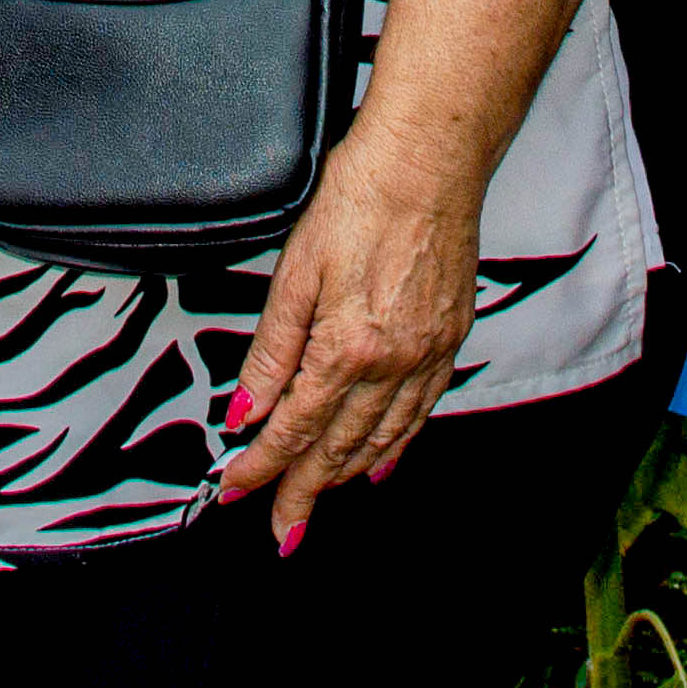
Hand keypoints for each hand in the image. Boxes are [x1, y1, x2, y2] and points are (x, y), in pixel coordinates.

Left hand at [220, 116, 485, 549]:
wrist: (432, 158)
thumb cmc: (360, 197)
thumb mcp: (296, 270)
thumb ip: (272, 348)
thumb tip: (246, 410)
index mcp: (346, 348)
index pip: (293, 429)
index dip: (261, 468)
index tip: (236, 492)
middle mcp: (392, 364)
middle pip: (337, 449)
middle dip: (304, 492)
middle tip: (281, 529)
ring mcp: (427, 355)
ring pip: (382, 438)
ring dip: (346, 474)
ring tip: (319, 498)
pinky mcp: (450, 339)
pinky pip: (421, 411)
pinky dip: (397, 443)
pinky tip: (382, 459)